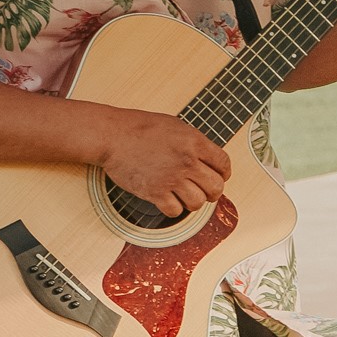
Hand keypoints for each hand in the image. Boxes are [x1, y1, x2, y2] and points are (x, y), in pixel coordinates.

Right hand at [98, 110, 231, 217]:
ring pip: (198, 203)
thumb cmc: (140, 128)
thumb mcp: (176, 126)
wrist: (113, 136)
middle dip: (213, 192)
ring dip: (193, 202)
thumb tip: (208, 156)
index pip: (224, 164)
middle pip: (216, 187)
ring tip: (185, 196)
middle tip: (205, 191)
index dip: (224, 173)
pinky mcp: (154, 192)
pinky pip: (175, 211)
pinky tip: (168, 201)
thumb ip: (194, 142)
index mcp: (195, 142)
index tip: (220, 176)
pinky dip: (174, 209)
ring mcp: (171, 178)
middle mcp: (187, 161)